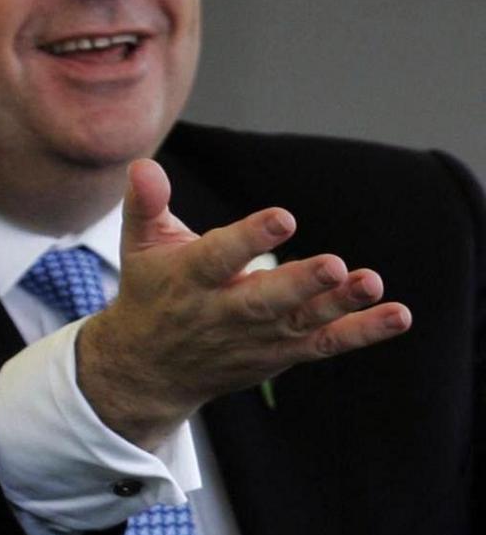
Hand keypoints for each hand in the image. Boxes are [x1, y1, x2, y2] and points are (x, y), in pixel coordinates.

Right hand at [77, 159, 411, 448]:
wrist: (150, 370)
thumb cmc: (151, 292)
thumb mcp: (139, 246)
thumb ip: (146, 203)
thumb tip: (144, 165)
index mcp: (188, 280)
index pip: (218, 258)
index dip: (250, 239)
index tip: (283, 218)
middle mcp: (223, 313)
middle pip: (264, 300)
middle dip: (299, 284)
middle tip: (333, 264)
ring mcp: (256, 337)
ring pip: (302, 322)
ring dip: (338, 304)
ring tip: (370, 283)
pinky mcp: (281, 352)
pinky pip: (325, 343)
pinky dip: (362, 332)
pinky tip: (396, 316)